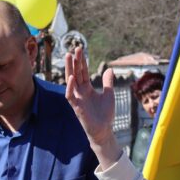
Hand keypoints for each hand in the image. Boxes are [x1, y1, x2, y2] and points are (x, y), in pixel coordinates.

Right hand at [65, 47, 120, 165]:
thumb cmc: (105, 114)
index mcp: (87, 88)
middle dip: (75, 61)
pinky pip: (70, 96)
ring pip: (70, 81)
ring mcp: (77, 99)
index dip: (82, 61)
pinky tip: (72, 78)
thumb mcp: (109, 95)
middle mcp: (80, 92)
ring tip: (69, 57)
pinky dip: (70, 87)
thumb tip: (110, 69)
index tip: (81, 49)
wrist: (104, 130)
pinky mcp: (76, 108)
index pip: (83, 72)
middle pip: (76, 73)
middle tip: (75, 48)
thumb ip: (107, 82)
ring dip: (70, 69)